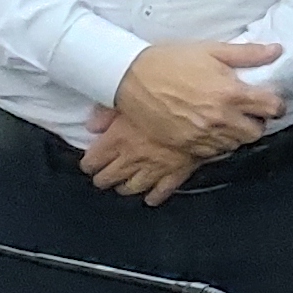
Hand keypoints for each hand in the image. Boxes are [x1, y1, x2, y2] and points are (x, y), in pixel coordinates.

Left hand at [74, 109, 198, 202]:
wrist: (204, 112)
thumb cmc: (168, 99)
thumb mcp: (129, 95)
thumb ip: (106, 111)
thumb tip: (92, 124)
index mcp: (117, 139)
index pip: (92, 161)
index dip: (89, 162)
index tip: (89, 161)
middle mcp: (132, 159)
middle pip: (108, 179)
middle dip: (102, 177)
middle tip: (102, 174)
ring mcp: (155, 169)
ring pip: (131, 188)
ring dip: (124, 187)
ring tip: (122, 184)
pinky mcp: (176, 174)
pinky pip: (161, 192)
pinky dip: (153, 196)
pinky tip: (150, 197)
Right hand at [112, 37, 281, 156]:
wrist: (130, 78)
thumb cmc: (170, 60)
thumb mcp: (210, 50)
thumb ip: (246, 54)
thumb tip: (275, 50)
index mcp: (230, 93)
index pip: (271, 108)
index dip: (276, 104)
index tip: (271, 101)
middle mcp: (220, 118)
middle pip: (256, 132)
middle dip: (256, 122)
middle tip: (248, 112)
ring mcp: (203, 135)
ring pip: (235, 145)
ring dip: (236, 134)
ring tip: (226, 120)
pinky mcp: (186, 146)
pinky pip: (213, 153)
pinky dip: (216, 144)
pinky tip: (209, 130)